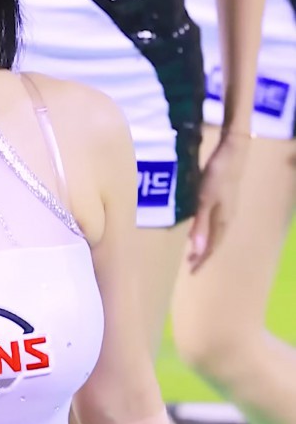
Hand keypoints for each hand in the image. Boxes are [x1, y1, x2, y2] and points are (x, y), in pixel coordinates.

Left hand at [187, 132, 249, 272]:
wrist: (233, 151)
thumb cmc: (216, 175)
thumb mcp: (204, 200)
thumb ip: (200, 224)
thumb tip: (196, 251)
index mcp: (222, 220)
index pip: (212, 247)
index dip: (202, 260)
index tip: (191, 272)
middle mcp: (226, 217)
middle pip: (215, 242)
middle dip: (203, 254)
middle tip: (191, 264)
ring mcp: (227, 208)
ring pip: (216, 232)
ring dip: (205, 243)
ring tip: (194, 251)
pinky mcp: (224, 198)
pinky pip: (215, 222)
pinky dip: (206, 230)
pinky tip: (199, 226)